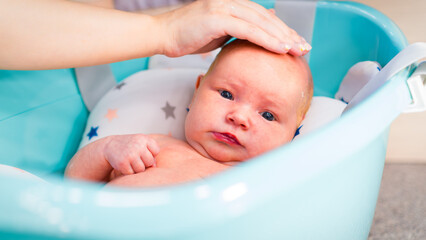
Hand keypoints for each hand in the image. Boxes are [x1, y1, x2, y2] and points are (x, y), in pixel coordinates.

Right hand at [103, 134, 159, 174]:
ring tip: (131, 161)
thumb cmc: (130, 145)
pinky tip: (125, 164)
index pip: (156, 151)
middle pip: (150, 162)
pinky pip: (131, 173)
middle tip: (136, 157)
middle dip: (144, 162)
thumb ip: (151, 153)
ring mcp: (130, 154)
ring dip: (136, 168)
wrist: (110, 145)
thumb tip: (154, 166)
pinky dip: (129, 171)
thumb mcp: (141, 143)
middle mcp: (138, 145)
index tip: (143, 151)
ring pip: (141, 169)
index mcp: (144, 138)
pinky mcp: (122, 163)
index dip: (150, 153)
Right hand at [155, 0, 310, 56]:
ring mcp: (225, 7)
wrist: (164, 34)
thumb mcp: (219, 32)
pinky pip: (248, 29)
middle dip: (288, 34)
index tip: (297, 44)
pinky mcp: (218, 17)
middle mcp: (232, 3)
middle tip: (304, 48)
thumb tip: (255, 37)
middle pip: (267, 18)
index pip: (264, 18)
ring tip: (297, 50)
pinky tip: (280, 48)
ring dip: (282, 37)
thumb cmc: (189, 36)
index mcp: (234, 6)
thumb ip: (238, 32)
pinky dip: (266, 39)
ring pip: (261, 22)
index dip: (282, 31)